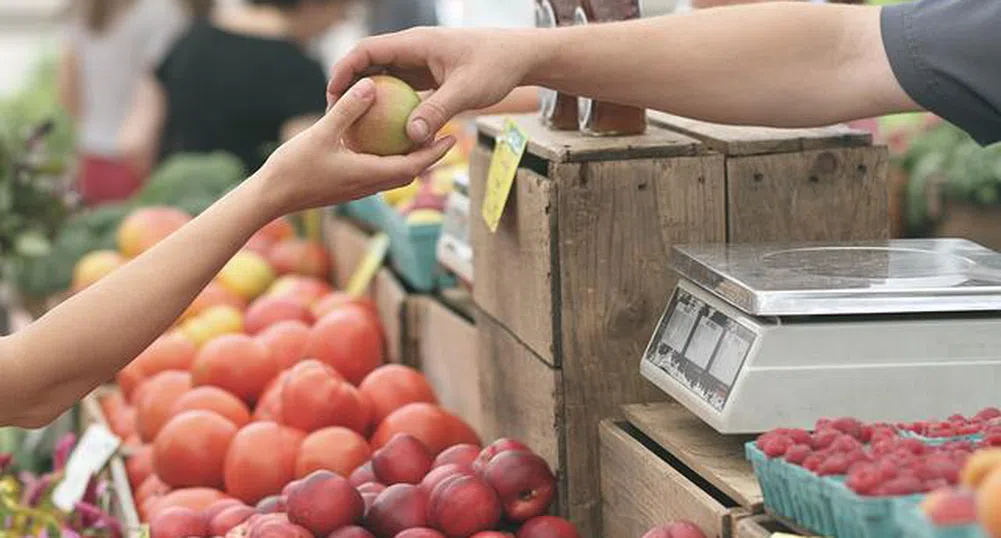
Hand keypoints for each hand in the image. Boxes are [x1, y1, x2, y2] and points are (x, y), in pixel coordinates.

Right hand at [257, 78, 455, 215]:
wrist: (270, 197)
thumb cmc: (294, 167)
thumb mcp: (321, 133)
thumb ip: (348, 110)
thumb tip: (371, 85)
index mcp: (368, 175)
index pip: (413, 166)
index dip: (435, 153)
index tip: (452, 137)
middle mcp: (368, 186)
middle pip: (409, 172)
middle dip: (429, 156)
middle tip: (444, 135)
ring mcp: (357, 189)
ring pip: (393, 175)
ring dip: (410, 159)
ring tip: (418, 137)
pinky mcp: (346, 187)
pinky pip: (376, 173)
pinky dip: (388, 159)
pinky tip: (381, 141)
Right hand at [327, 27, 542, 144]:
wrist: (519, 57)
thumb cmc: (496, 66)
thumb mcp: (467, 90)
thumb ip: (438, 111)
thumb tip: (411, 136)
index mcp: (416, 43)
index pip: (368, 50)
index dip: (345, 69)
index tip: (332, 94)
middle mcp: (413, 50)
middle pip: (369, 64)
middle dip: (349, 86)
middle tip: (335, 114)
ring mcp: (420, 62)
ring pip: (384, 77)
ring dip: (368, 98)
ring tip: (353, 125)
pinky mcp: (428, 75)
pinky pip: (401, 89)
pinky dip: (389, 106)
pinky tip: (384, 131)